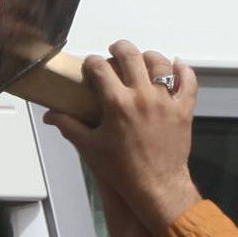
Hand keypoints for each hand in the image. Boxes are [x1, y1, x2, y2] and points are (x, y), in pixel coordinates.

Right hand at [49, 41, 200, 236]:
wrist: (157, 188)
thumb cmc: (121, 170)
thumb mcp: (90, 148)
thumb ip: (68, 126)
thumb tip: (49, 115)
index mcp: (117, 103)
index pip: (100, 67)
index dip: (91, 62)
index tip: (90, 66)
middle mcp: (142, 96)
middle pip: (131, 55)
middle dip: (119, 48)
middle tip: (114, 51)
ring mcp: (166, 101)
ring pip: (160, 63)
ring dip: (149, 56)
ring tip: (142, 60)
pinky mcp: (184, 110)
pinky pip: (188, 82)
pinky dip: (183, 71)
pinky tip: (176, 65)